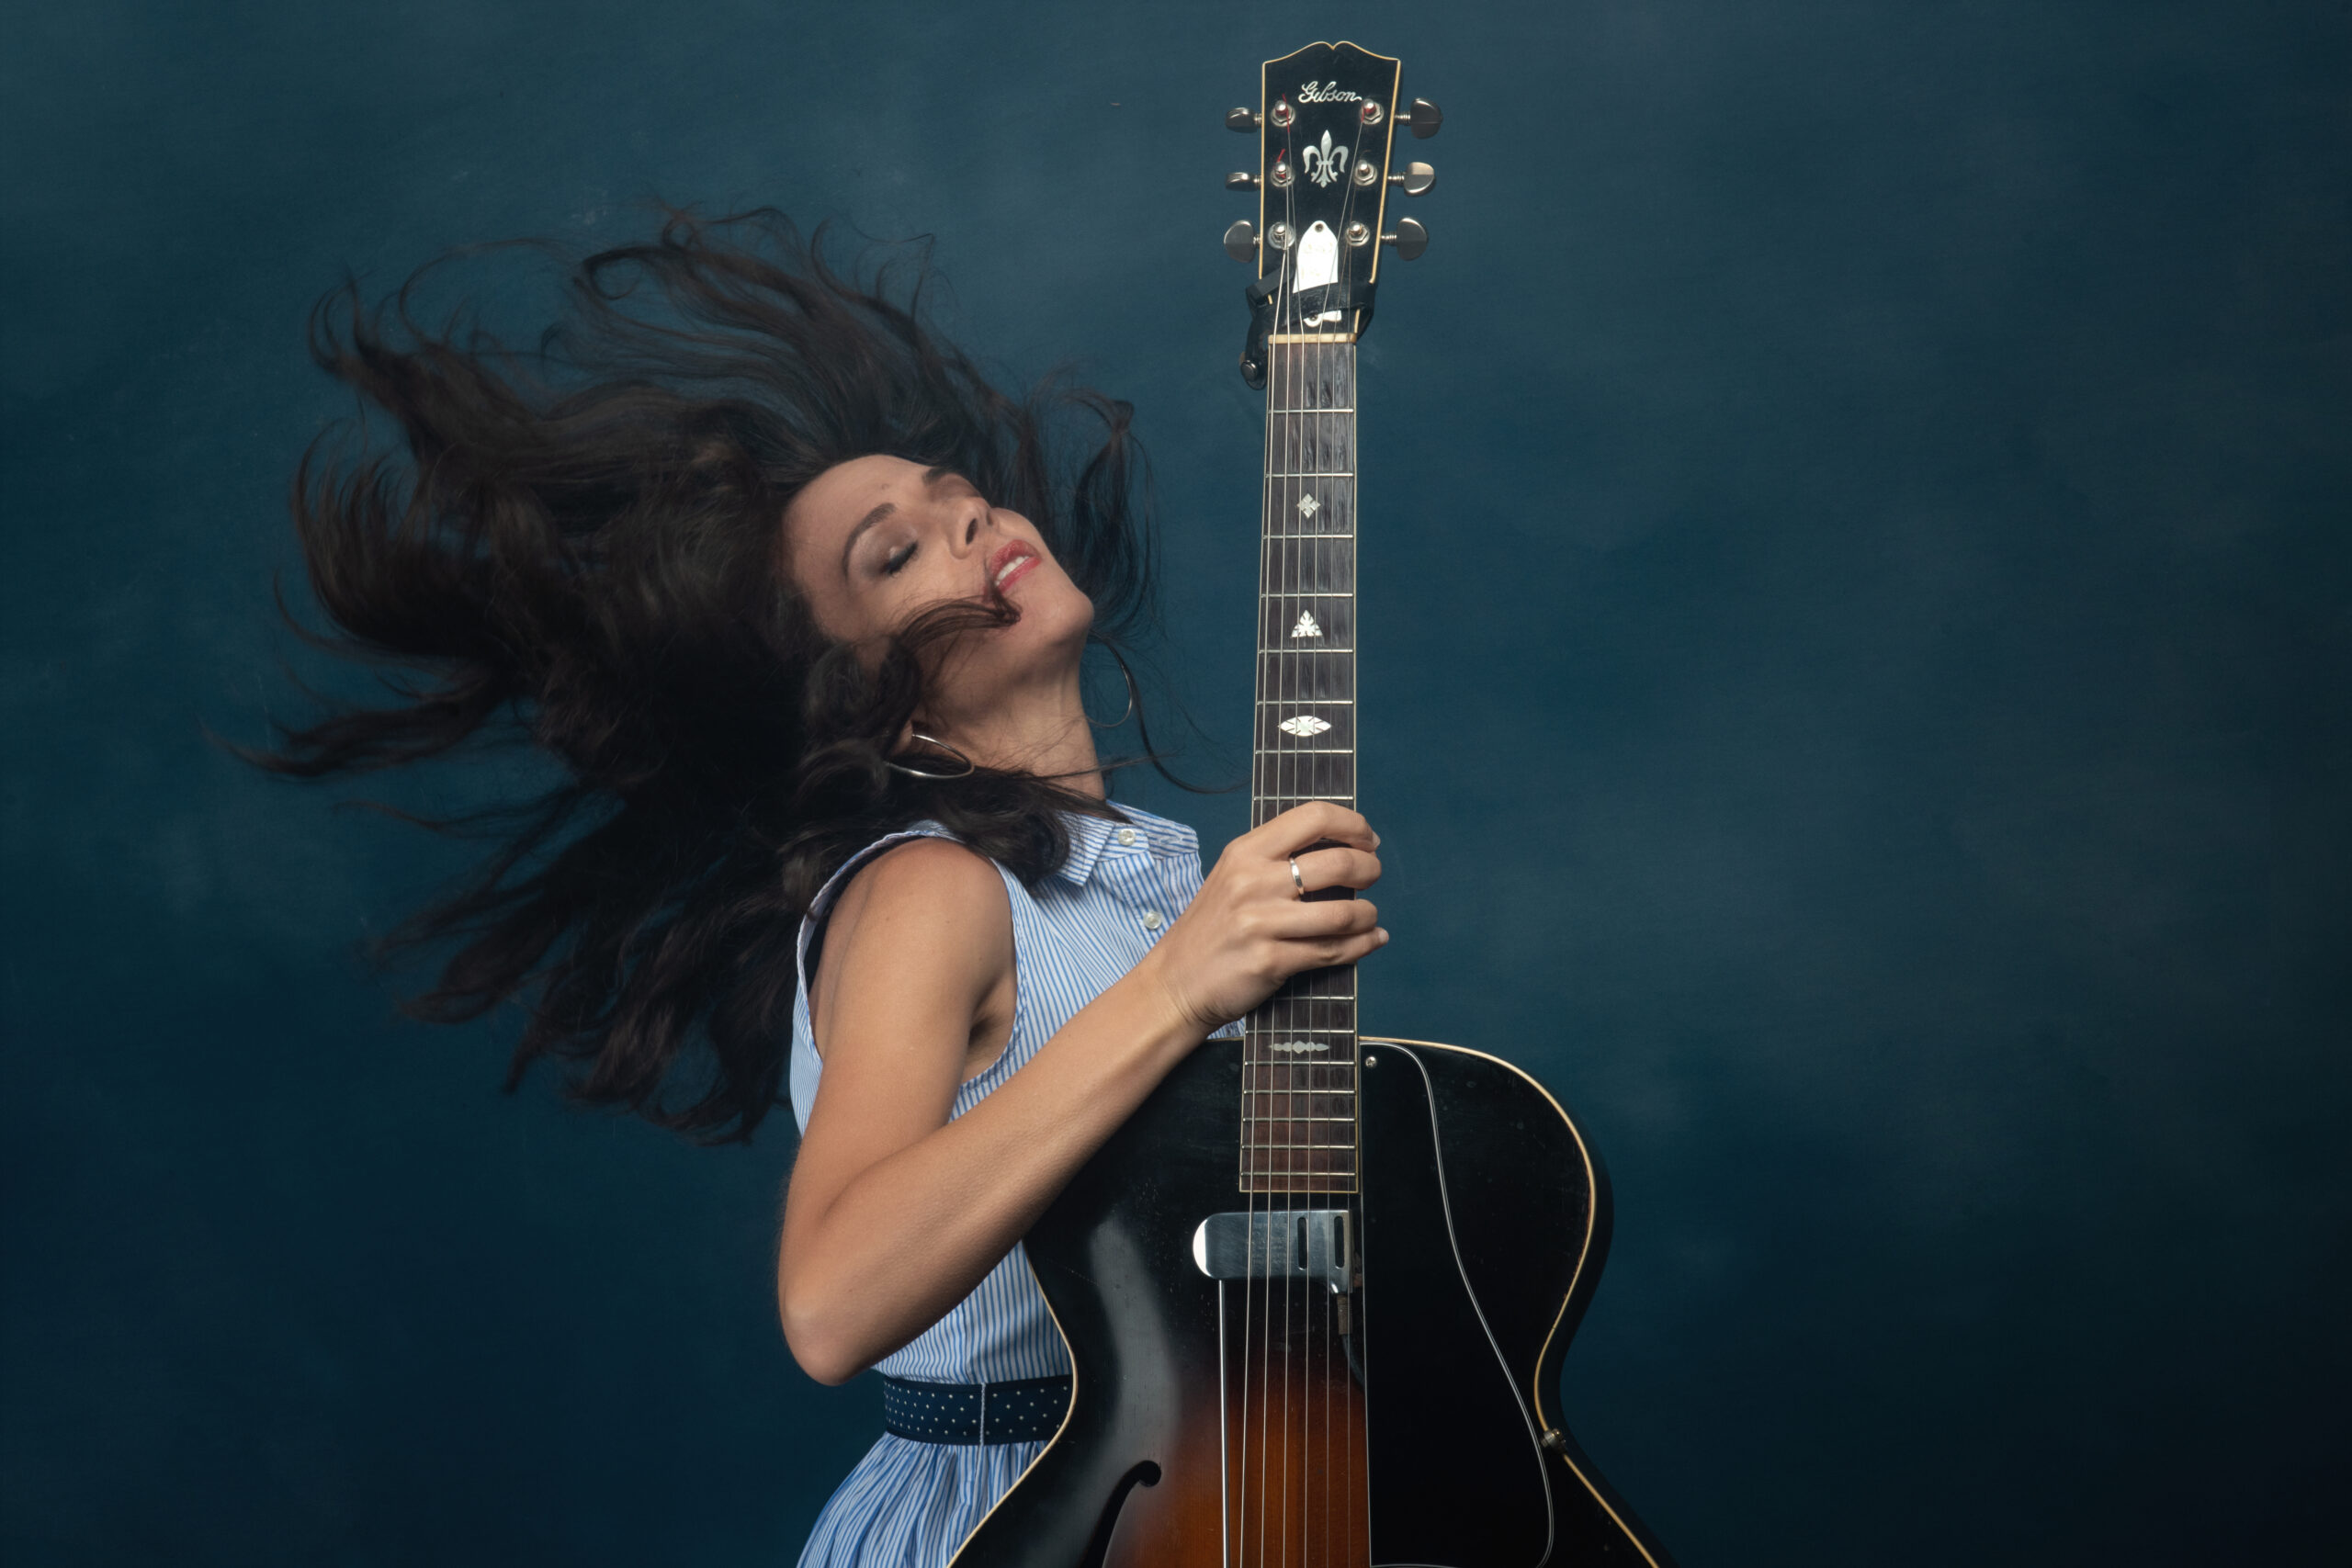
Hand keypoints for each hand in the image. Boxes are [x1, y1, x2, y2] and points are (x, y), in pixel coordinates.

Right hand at [1138, 801, 1386, 1035]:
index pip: (1313, 817)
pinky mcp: (1270, 961)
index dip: (1352, 825)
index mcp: (1245, 852)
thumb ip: (1276, 859)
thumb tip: (1341, 848)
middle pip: (1337, 863)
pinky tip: (1371, 939)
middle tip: (1372, 875)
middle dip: (1368, 868)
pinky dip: (1362, 945)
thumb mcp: (1232, 877)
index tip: (1367, 839)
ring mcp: (1261, 922)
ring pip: (1342, 913)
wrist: (1175, 983)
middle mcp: (1252, 881)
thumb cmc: (1211, 929)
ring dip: (1367, 914)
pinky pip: (1332, 951)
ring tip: (1369, 916)